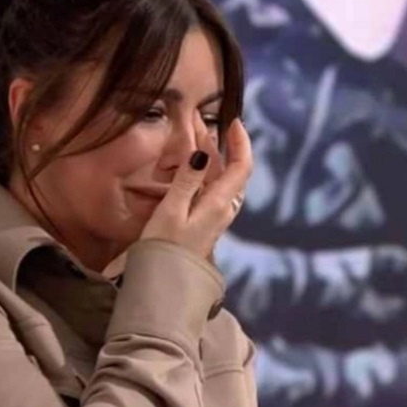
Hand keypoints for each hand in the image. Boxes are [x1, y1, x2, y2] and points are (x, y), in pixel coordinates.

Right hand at [139, 112, 252, 259]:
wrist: (164, 285)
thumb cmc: (164, 248)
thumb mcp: (172, 210)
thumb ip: (187, 180)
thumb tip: (202, 153)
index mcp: (220, 203)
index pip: (242, 166)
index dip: (241, 142)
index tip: (233, 121)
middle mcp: (223, 208)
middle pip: (230, 170)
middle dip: (218, 143)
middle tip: (200, 121)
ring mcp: (215, 217)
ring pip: (219, 179)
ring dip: (209, 157)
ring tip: (194, 136)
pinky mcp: (204, 223)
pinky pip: (210, 190)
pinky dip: (203, 172)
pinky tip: (191, 166)